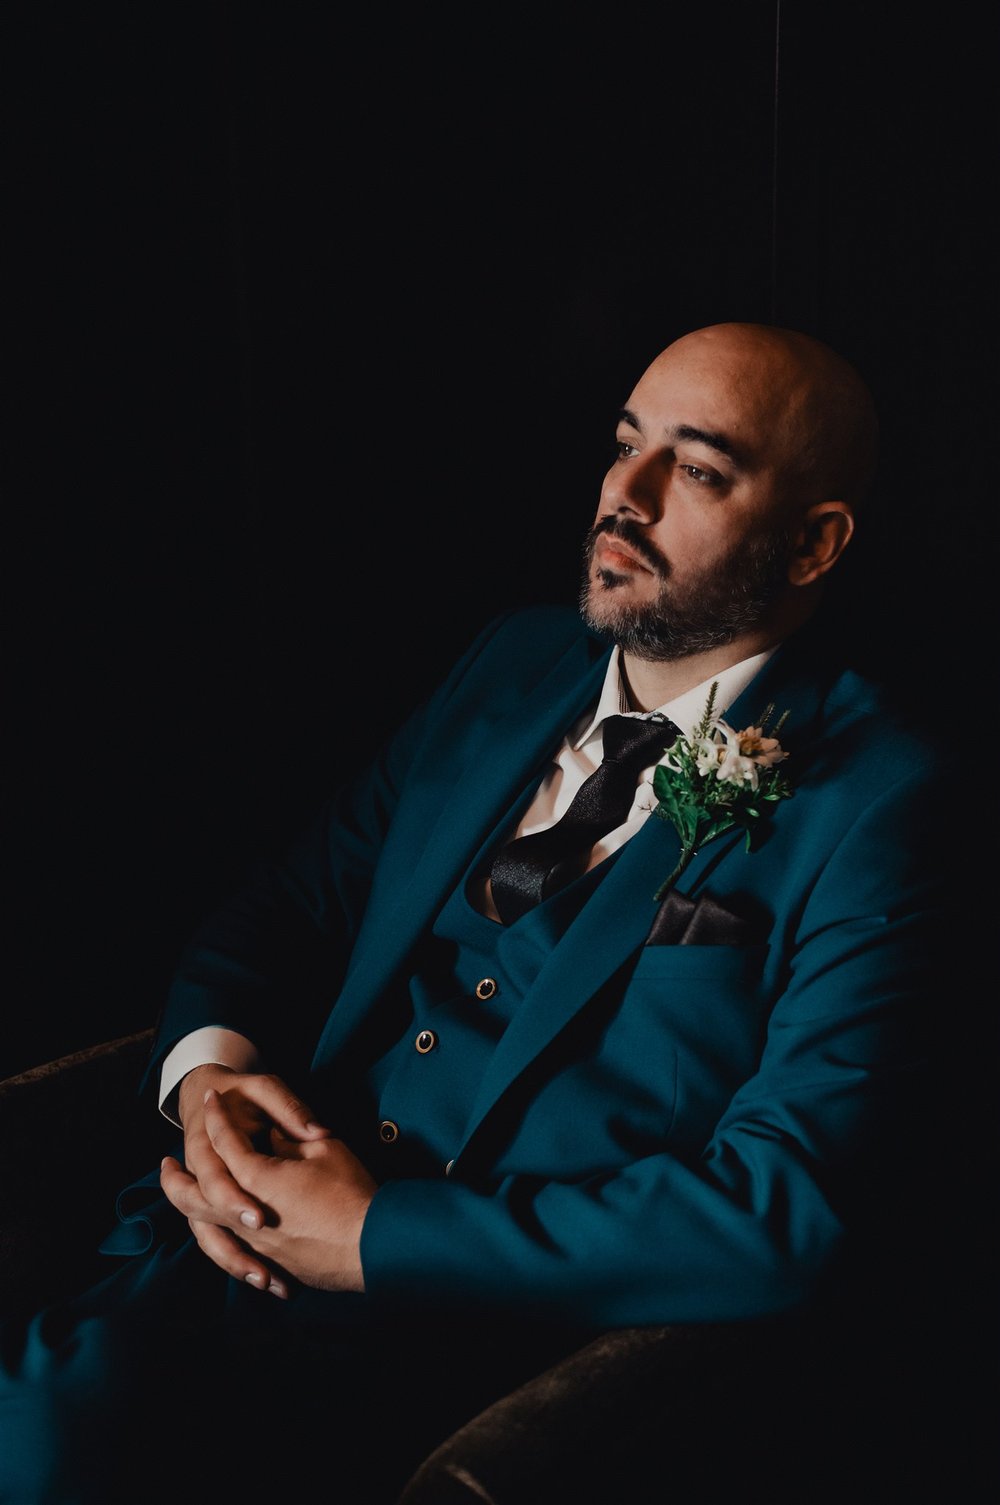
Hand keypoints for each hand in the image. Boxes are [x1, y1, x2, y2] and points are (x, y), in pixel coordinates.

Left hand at [162, 1087, 376, 1295]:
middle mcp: (245, 1214)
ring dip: (187, 1211)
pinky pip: (229, 1254)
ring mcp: (255, 1244)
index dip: (218, 1116)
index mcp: (258, 1177)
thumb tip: (273, 1139)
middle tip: (164, 1164)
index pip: (227, 1142)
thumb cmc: (350, 1191)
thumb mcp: (325, 1149)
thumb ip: (291, 1138)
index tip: (210, 1097)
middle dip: (174, 1179)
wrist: (374, 1245)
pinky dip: (214, 1244)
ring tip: (182, 1200)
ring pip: (203, 1230)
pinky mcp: (270, 1264)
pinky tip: (217, 1236)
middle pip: (193, 1196)